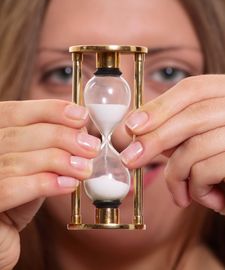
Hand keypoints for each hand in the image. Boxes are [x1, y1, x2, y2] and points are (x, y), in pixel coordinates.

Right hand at [0, 100, 99, 269]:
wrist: (1, 237)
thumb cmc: (19, 196)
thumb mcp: (35, 164)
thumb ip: (50, 146)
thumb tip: (81, 129)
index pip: (14, 112)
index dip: (49, 110)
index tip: (81, 116)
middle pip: (17, 134)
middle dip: (61, 136)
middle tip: (91, 146)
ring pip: (16, 160)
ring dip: (58, 161)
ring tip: (85, 168)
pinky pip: (9, 188)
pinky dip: (43, 184)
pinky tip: (69, 185)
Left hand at [121, 75, 224, 218]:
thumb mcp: (196, 145)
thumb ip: (171, 131)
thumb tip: (129, 129)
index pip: (194, 88)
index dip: (159, 106)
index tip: (131, 125)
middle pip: (193, 114)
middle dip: (154, 138)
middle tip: (129, 158)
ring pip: (195, 146)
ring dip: (176, 174)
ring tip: (181, 192)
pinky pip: (205, 171)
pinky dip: (197, 190)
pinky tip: (210, 199)